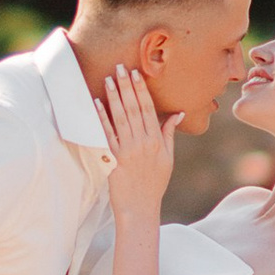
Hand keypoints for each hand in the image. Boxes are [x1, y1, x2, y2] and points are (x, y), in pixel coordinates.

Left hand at [99, 63, 179, 220]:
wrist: (140, 207)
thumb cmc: (155, 183)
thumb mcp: (168, 158)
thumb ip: (169, 133)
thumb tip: (178, 113)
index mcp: (157, 140)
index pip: (148, 109)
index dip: (141, 90)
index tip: (136, 73)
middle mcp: (142, 142)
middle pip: (133, 108)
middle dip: (126, 86)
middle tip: (120, 67)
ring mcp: (127, 150)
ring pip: (120, 118)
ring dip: (113, 97)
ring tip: (108, 79)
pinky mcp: (114, 158)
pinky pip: (107, 134)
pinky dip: (101, 118)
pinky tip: (96, 104)